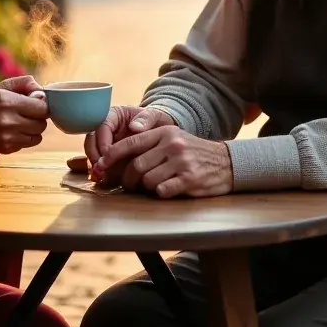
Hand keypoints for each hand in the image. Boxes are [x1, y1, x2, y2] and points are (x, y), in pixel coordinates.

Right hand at [0, 75, 48, 156]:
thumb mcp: (1, 86)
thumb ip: (25, 83)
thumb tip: (43, 93)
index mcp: (8, 102)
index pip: (42, 107)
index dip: (42, 105)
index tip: (35, 103)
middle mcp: (9, 121)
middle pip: (42, 123)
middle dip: (38, 118)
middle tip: (28, 113)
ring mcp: (9, 137)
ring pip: (38, 135)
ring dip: (33, 129)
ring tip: (21, 123)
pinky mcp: (8, 148)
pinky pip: (29, 143)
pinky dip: (26, 138)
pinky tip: (14, 132)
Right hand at [85, 105, 175, 176]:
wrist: (161, 135)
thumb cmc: (157, 122)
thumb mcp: (156, 117)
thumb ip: (147, 118)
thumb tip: (134, 127)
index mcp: (115, 115)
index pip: (102, 126)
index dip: (102, 140)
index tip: (108, 153)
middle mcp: (106, 127)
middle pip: (92, 138)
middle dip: (94, 153)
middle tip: (100, 168)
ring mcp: (106, 141)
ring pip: (92, 150)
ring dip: (94, 163)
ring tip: (101, 175)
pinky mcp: (109, 155)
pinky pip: (100, 161)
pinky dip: (100, 170)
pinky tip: (103, 179)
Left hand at [96, 127, 233, 198]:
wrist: (227, 162)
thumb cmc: (192, 153)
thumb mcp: (172, 139)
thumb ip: (148, 145)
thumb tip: (114, 158)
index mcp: (164, 133)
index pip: (130, 143)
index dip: (111, 156)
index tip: (100, 165)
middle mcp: (172, 144)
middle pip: (136, 165)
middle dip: (127, 180)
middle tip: (128, 186)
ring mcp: (182, 162)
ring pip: (147, 180)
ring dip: (144, 188)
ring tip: (151, 187)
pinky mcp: (190, 179)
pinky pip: (163, 190)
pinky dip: (159, 193)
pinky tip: (166, 190)